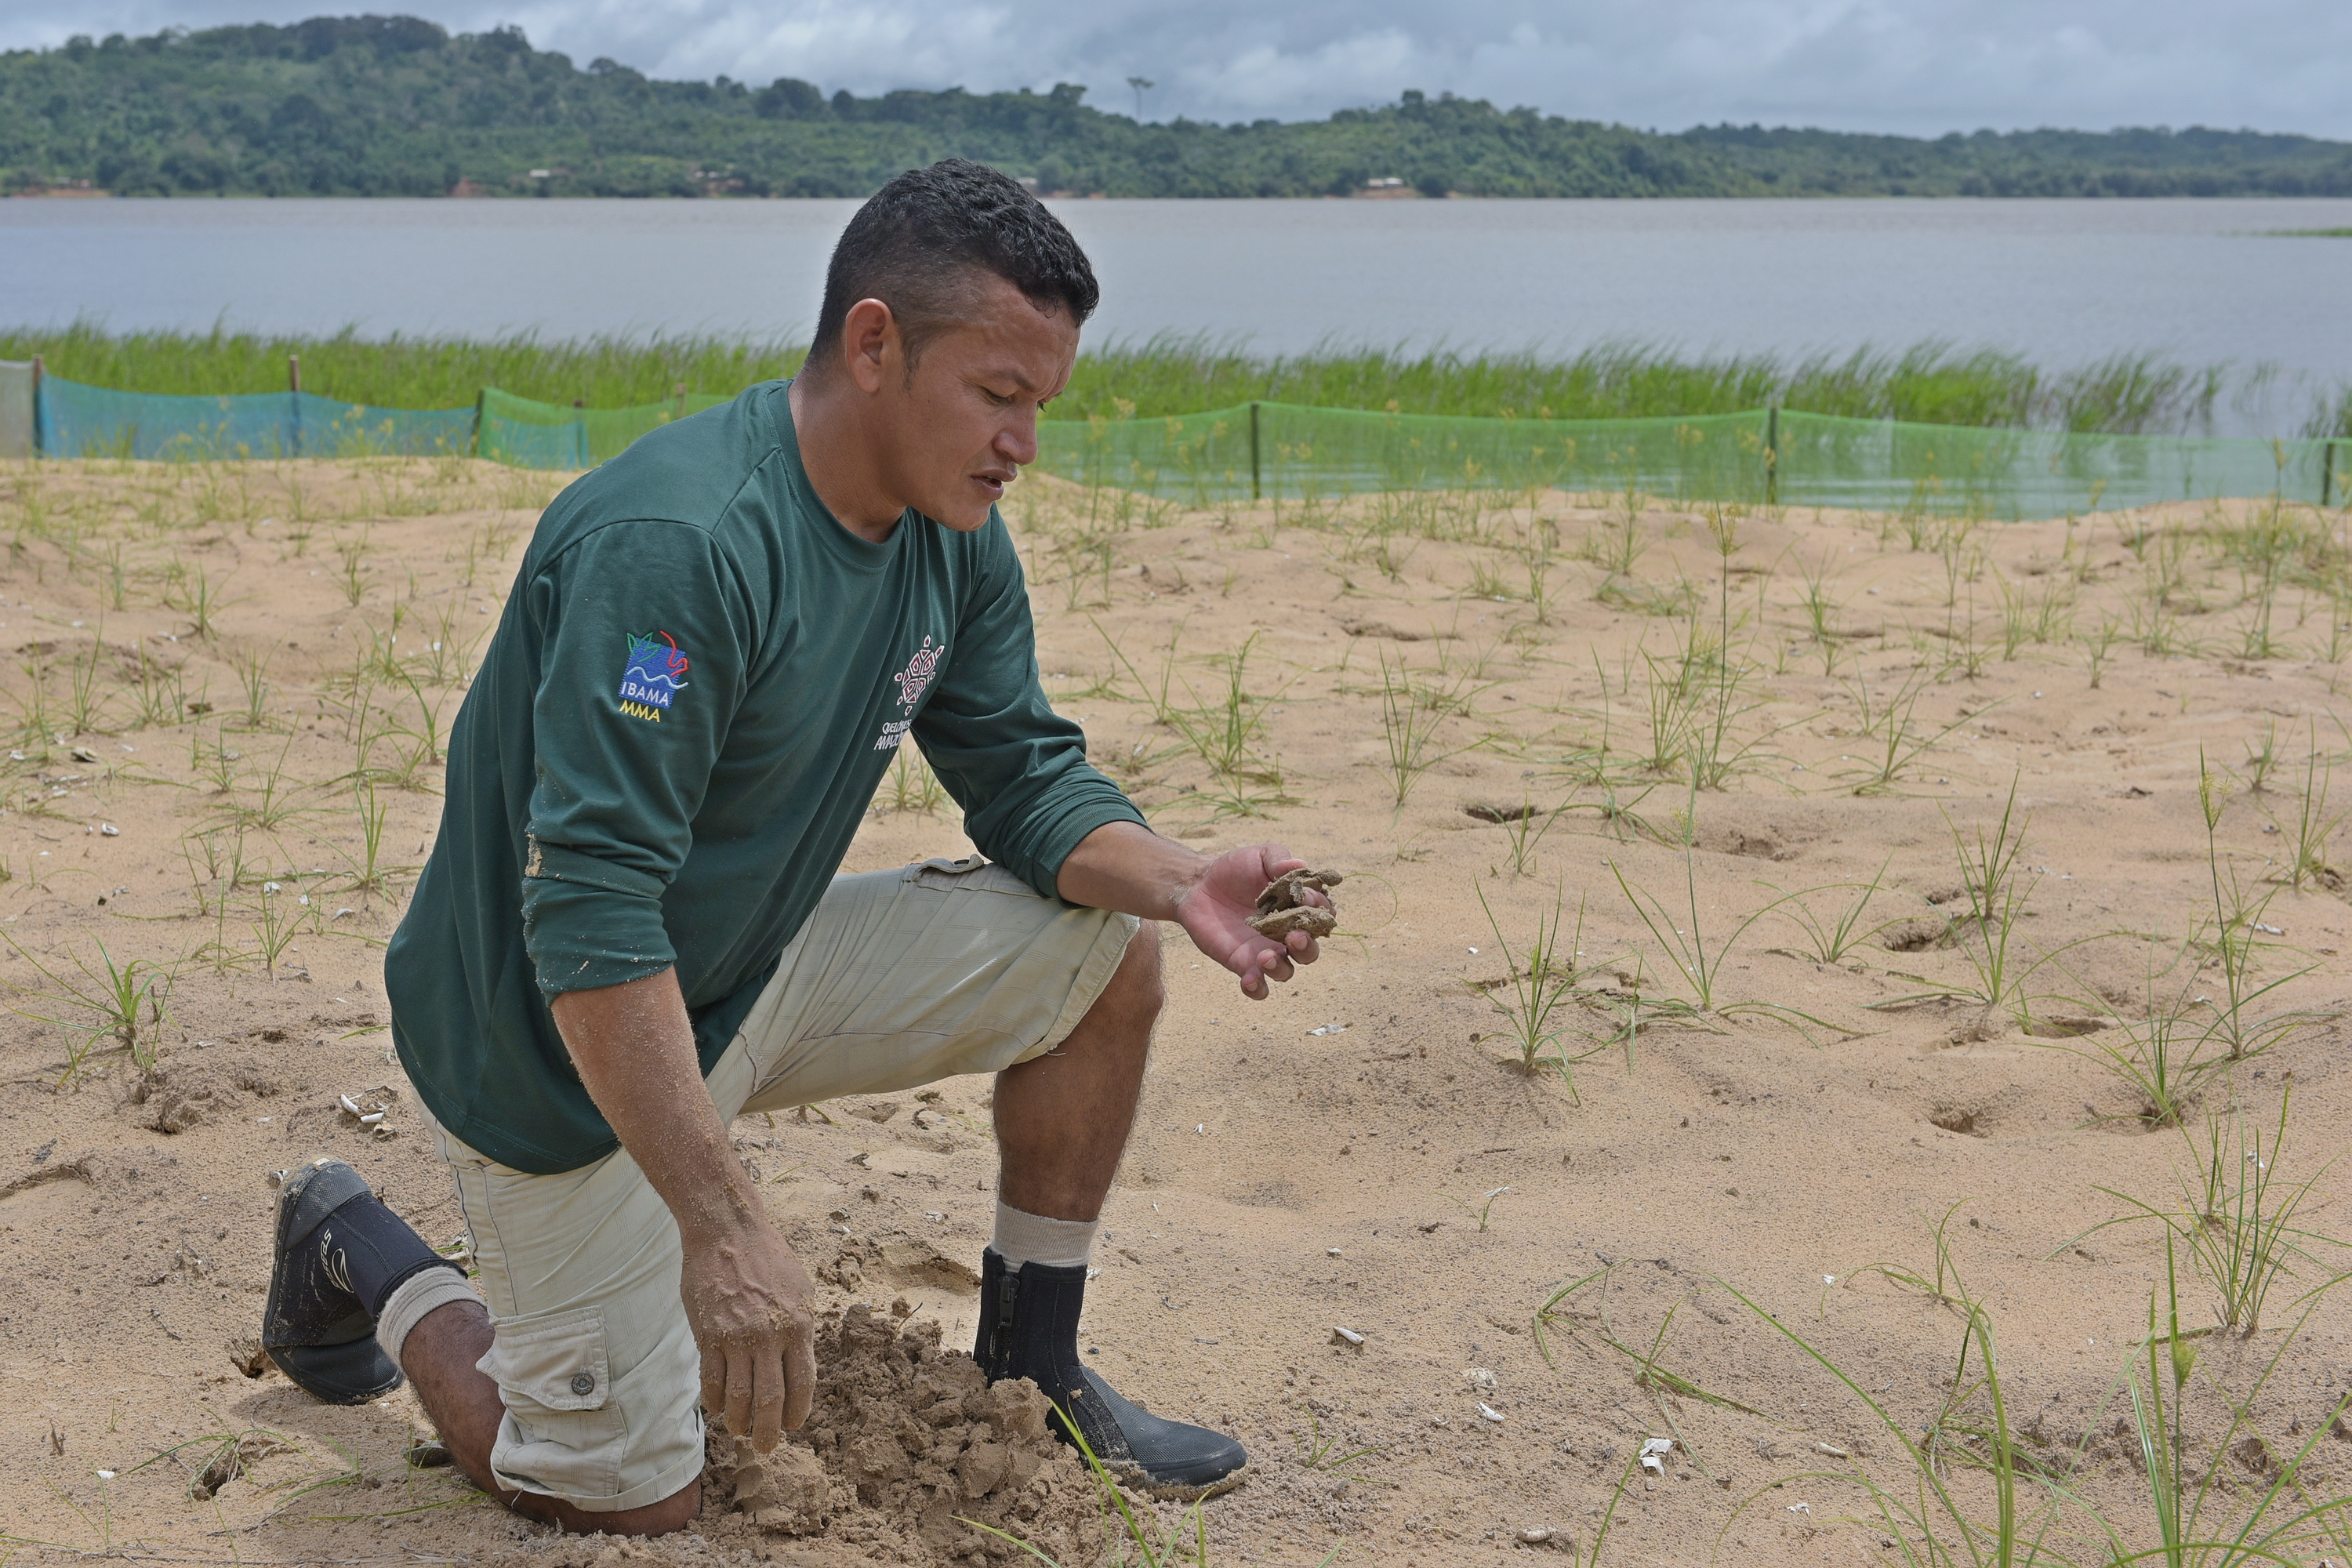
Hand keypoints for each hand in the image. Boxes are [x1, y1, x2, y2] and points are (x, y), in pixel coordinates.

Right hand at [679, 1218, 817, 1450]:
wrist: (728, 1231)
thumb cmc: (768, 1259)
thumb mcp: (800, 1290)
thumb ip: (801, 1328)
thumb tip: (800, 1365)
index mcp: (799, 1325)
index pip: (803, 1382)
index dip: (797, 1411)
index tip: (793, 1425)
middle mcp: (770, 1335)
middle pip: (771, 1399)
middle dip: (768, 1431)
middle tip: (765, 1448)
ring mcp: (737, 1336)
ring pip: (739, 1396)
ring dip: (740, 1421)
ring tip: (740, 1431)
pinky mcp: (709, 1334)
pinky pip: (712, 1379)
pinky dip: (715, 1400)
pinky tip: (718, 1408)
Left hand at [1171, 843, 1326, 999]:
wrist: (1199, 884)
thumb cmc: (1235, 868)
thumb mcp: (1260, 856)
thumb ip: (1280, 860)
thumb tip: (1299, 864)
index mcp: (1298, 908)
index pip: (1321, 915)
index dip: (1319, 911)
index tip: (1306, 899)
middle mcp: (1287, 934)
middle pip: (1310, 951)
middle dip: (1306, 946)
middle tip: (1293, 936)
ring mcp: (1265, 951)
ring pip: (1286, 971)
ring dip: (1281, 968)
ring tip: (1265, 957)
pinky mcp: (1243, 964)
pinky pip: (1258, 987)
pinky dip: (1257, 988)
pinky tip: (1250, 979)